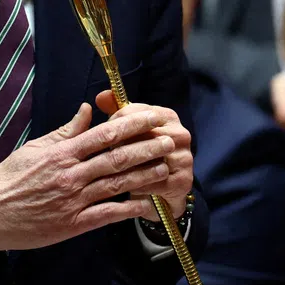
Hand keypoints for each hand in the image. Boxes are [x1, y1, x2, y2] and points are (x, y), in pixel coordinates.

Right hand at [0, 102, 176, 253]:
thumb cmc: (9, 179)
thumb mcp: (33, 148)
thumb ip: (64, 132)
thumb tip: (87, 110)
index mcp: (61, 153)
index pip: (103, 134)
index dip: (131, 125)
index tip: (151, 117)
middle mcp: (71, 175)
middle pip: (117, 158)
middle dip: (147, 147)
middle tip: (170, 140)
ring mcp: (74, 200)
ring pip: (117, 184)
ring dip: (145, 175)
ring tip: (166, 166)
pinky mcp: (74, 224)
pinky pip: (108, 215)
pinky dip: (129, 209)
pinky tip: (147, 204)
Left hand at [95, 90, 192, 219]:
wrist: (164, 188)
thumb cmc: (143, 153)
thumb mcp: (131, 131)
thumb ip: (116, 111)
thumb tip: (102, 96)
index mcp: (167, 116)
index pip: (132, 113)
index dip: (111, 124)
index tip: (99, 136)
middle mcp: (180, 134)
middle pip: (140, 135)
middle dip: (117, 145)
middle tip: (100, 155)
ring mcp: (184, 158)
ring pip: (146, 159)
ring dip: (125, 166)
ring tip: (109, 171)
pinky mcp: (183, 181)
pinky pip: (153, 181)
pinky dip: (136, 184)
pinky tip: (123, 186)